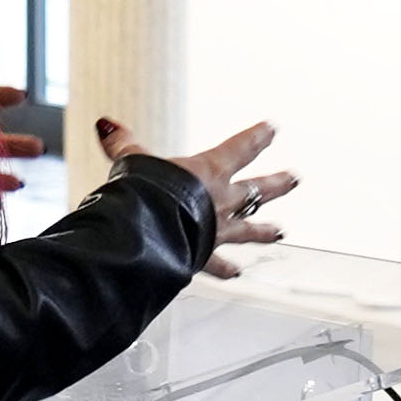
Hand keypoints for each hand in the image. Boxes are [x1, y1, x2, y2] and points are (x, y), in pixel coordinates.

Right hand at [95, 115, 294, 278]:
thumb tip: (106, 125)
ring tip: (280, 232)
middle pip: (256, 189)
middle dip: (276, 183)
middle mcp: (221, 201)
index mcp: (209, 172)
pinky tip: (236, 275)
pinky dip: (226, 270)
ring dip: (264, 230)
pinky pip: (219, 265)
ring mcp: (216, 231)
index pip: (241, 148)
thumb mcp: (133, 161)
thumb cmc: (145, 194)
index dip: (257, 137)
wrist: (146, 234)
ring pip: (248, 229)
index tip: (272, 129)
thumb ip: (122, 144)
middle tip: (294, 178)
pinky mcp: (203, 256)